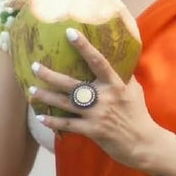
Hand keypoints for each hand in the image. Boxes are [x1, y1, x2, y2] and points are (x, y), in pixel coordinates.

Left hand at [28, 29, 156, 168]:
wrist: (144, 143)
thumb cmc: (138, 114)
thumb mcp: (134, 91)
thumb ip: (123, 76)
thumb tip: (118, 59)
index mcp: (116, 84)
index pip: (98, 61)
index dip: (84, 47)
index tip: (70, 32)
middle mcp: (105, 97)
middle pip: (72, 84)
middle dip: (51, 75)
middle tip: (34, 66)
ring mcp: (97, 115)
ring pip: (66, 103)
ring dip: (47, 97)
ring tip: (31, 90)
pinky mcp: (93, 131)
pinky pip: (68, 124)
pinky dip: (53, 121)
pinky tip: (40, 117)